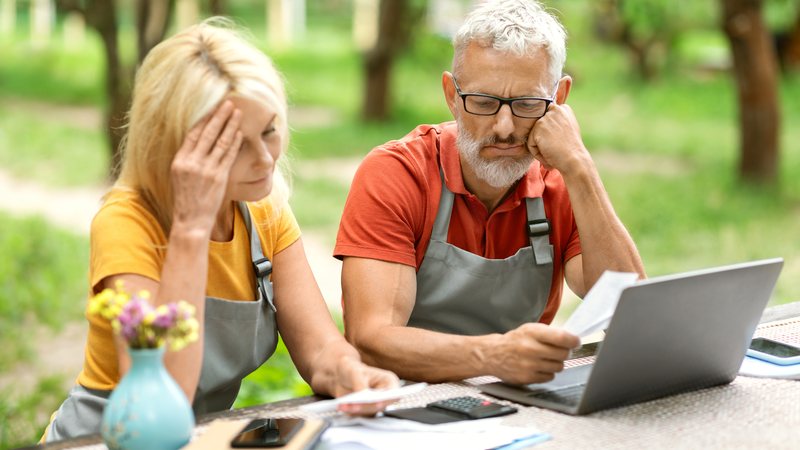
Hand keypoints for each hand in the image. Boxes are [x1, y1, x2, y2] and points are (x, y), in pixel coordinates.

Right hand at [170, 100, 242, 234]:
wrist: (190, 220)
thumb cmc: (186, 198)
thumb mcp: (179, 176)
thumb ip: (187, 159)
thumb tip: (196, 142)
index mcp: (180, 160)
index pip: (193, 133)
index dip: (204, 119)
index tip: (212, 107)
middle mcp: (192, 162)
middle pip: (208, 133)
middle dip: (219, 116)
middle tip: (228, 103)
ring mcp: (206, 169)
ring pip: (221, 142)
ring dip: (231, 125)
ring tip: (238, 113)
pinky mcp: (219, 177)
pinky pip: (228, 155)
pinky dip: (235, 143)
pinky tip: (240, 133)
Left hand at [330, 357, 400, 415]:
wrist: (341, 377)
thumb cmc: (352, 369)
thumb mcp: (355, 372)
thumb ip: (361, 384)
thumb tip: (363, 396)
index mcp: (389, 382)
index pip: (393, 394)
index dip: (387, 399)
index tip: (377, 403)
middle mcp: (384, 395)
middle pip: (380, 405)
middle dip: (366, 406)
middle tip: (354, 405)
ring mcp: (374, 405)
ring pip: (368, 412)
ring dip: (356, 410)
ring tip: (343, 405)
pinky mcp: (365, 411)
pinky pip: (359, 415)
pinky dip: (350, 412)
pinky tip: (342, 407)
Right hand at [487, 323, 579, 384]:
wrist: (493, 354)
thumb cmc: (516, 341)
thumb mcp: (530, 329)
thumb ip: (551, 333)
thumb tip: (574, 341)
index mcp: (531, 333)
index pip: (561, 338)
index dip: (573, 341)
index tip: (576, 342)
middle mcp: (529, 348)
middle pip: (563, 354)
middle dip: (565, 352)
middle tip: (559, 350)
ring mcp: (528, 365)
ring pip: (559, 366)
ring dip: (556, 362)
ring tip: (546, 358)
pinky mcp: (527, 378)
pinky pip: (550, 377)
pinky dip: (548, 372)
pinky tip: (539, 367)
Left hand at [529, 103, 589, 173]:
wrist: (574, 159)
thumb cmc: (572, 150)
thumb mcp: (569, 130)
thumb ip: (558, 123)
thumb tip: (545, 128)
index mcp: (563, 109)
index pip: (546, 119)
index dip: (550, 133)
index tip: (559, 142)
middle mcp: (554, 110)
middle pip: (539, 128)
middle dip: (545, 141)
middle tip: (557, 149)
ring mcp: (545, 119)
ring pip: (534, 136)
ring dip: (541, 148)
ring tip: (553, 153)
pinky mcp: (538, 129)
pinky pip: (530, 144)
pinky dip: (537, 154)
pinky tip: (549, 155)